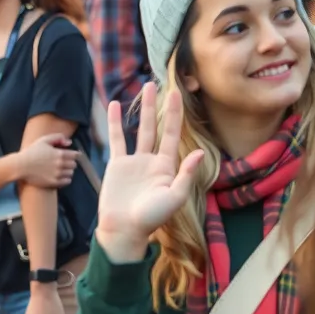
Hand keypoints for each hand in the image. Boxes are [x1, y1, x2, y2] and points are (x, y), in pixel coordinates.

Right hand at [16, 133, 77, 187]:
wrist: (20, 166)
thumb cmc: (31, 152)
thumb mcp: (43, 140)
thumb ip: (57, 138)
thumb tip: (69, 142)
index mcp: (59, 153)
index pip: (75, 155)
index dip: (74, 155)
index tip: (71, 155)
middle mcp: (60, 164)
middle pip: (74, 165)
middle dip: (70, 162)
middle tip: (64, 162)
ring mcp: (57, 174)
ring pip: (71, 173)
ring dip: (68, 170)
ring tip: (61, 169)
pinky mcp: (54, 182)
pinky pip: (67, 181)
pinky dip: (66, 178)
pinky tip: (60, 176)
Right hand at [95, 82, 203, 262]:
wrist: (124, 228)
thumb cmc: (152, 218)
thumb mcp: (174, 197)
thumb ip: (186, 174)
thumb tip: (199, 152)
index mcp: (168, 167)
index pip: (173, 135)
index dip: (175, 115)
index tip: (176, 95)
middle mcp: (152, 160)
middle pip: (157, 127)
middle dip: (159, 107)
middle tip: (161, 85)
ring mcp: (134, 161)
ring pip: (139, 129)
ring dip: (142, 110)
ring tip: (144, 88)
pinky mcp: (117, 163)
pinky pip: (117, 138)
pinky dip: (115, 122)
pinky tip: (115, 105)